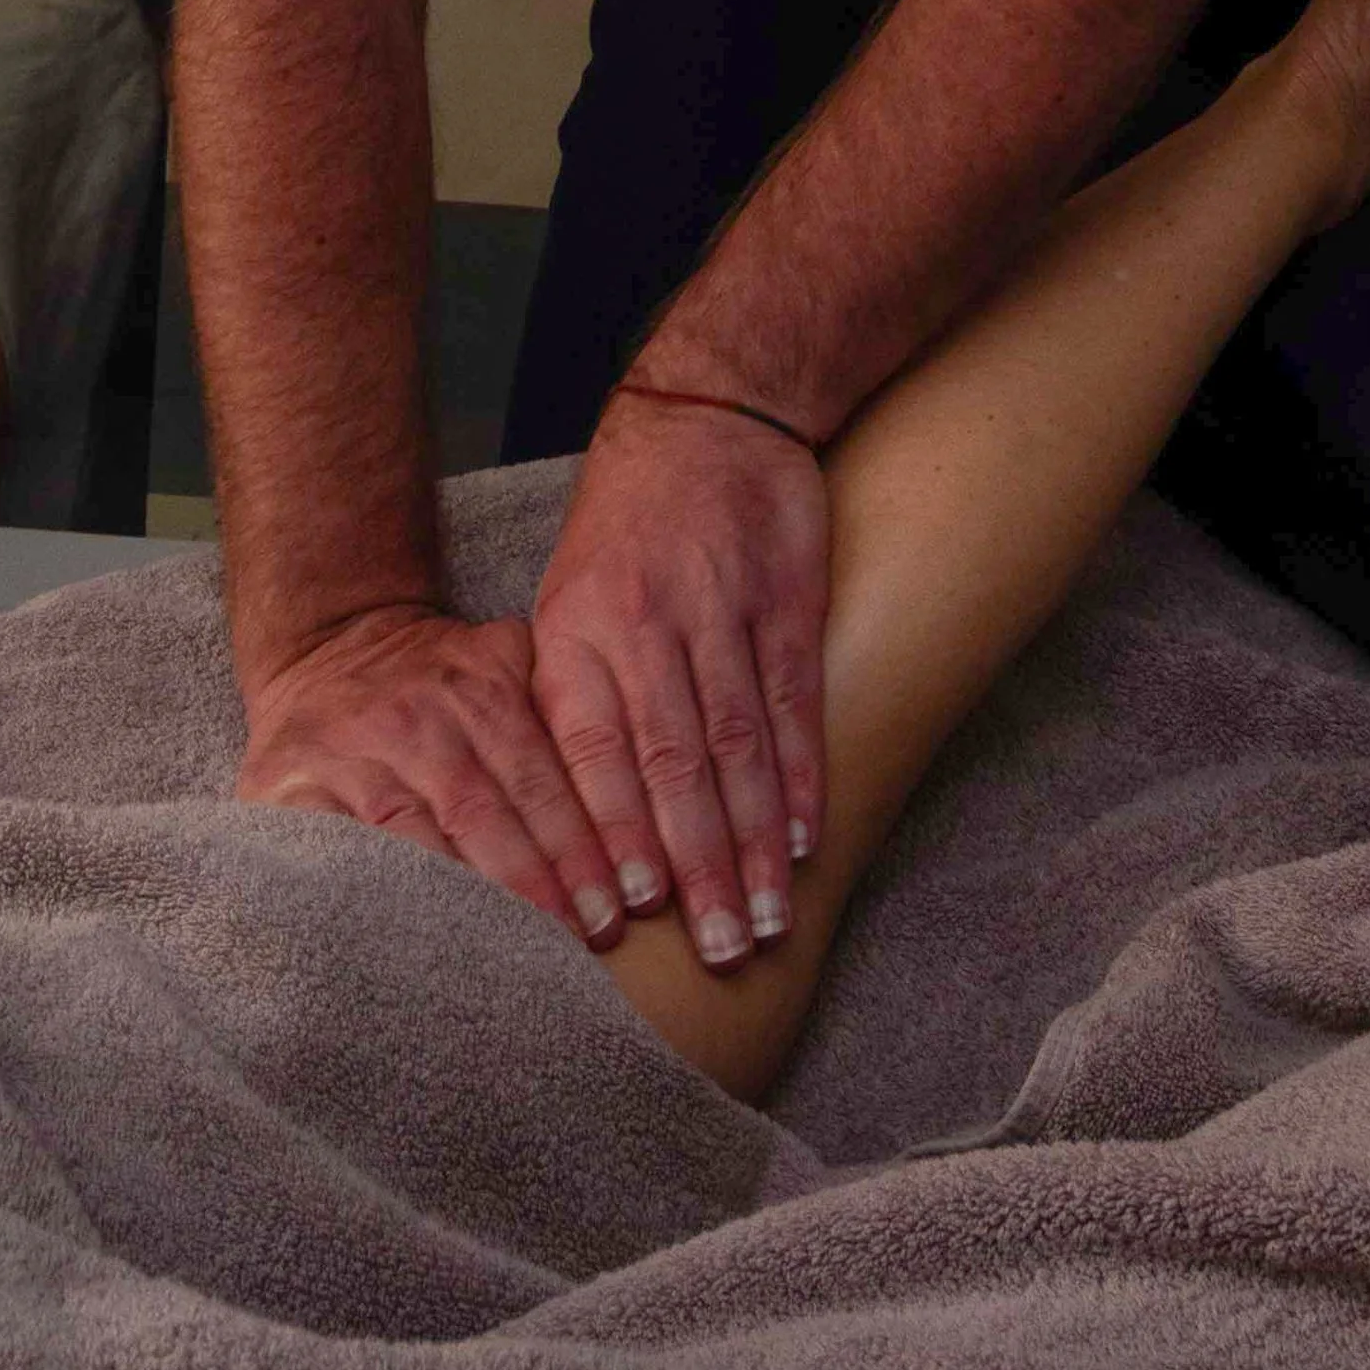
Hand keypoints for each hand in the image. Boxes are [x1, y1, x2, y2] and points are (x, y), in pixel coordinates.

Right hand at [235, 602, 626, 946]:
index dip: (577, 848)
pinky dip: (377, 900)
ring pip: (414, 841)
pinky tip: (412, 947)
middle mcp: (416, 718)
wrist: (327, 646)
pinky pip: (340, 854)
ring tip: (509, 968)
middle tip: (577, 953)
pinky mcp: (292, 786)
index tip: (614, 913)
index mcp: (478, 688)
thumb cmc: (437, 681)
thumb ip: (561, 709)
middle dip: (533, 889)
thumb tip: (651, 793)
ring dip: (464, 906)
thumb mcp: (500, 661)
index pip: (537, 777)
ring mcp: (350, 752)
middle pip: (482, 814)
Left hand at [525, 392, 829, 971]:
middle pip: (671, 767)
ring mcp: (719, 610)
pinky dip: (800, 776)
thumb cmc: (623, 532)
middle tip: (716, 952)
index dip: (612, 837)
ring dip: (753, 842)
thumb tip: (564, 826)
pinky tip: (805, 837)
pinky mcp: (785, 597)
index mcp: (576, 636)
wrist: (703, 417)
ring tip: (763, 918)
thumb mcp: (566, 604)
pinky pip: (793, 702)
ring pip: (737, 746)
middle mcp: (644, 627)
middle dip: (695, 868)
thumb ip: (574, 705)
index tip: (626, 917)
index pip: (593, 754)